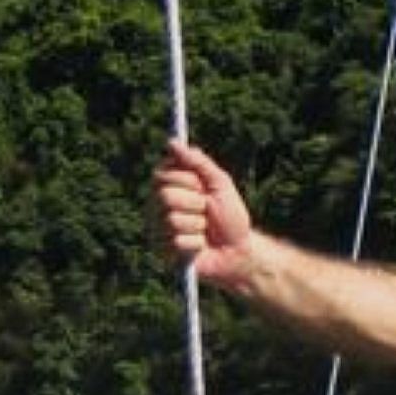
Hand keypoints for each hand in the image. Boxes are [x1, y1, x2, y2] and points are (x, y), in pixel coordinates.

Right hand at [150, 139, 256, 292]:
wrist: (238, 249)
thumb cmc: (229, 215)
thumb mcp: (219, 182)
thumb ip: (197, 161)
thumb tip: (172, 142)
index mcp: (168, 186)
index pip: (162, 174)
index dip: (188, 181)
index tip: (202, 187)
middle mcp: (157, 206)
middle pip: (165, 196)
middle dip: (195, 204)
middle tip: (206, 211)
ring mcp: (157, 229)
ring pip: (172, 220)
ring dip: (198, 226)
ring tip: (205, 231)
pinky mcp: (162, 252)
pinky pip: (177, 242)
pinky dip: (196, 244)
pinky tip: (200, 247)